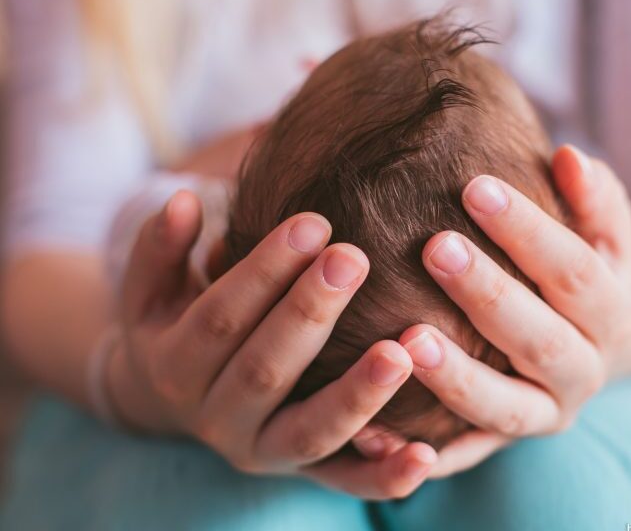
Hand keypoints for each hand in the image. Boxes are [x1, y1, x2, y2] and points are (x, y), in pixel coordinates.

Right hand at [108, 190, 436, 498]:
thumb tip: (181, 200)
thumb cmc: (175, 325)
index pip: (222, 316)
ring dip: (357, 395)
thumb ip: (160, 248)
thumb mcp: (151, 289)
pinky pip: (344, 483)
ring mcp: (262, 451)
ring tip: (402, 351)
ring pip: (311, 431)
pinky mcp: (302, 473)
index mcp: (176, 367)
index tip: (313, 223)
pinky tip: (425, 455)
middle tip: (355, 258)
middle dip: (310, 312)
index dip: (264, 271)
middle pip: (266, 368)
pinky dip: (384, 477)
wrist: (174, 399)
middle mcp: (216, 418)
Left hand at [355, 145, 630, 477]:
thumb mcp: (602, 234)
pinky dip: (421, 453)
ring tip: (406, 342)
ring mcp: (542, 415)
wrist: (589, 342)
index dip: (530, 232)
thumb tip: (568, 156)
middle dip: (489, 295)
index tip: (476, 188)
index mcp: (611, 314)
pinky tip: (371, 431)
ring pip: (503, 408)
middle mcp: (584, 372)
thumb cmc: (581, 272)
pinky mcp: (501, 443)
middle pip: (541, 340)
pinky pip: (462, 455)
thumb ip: (592, 198)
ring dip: (456, 379)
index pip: (576, 272)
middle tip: (435, 249)